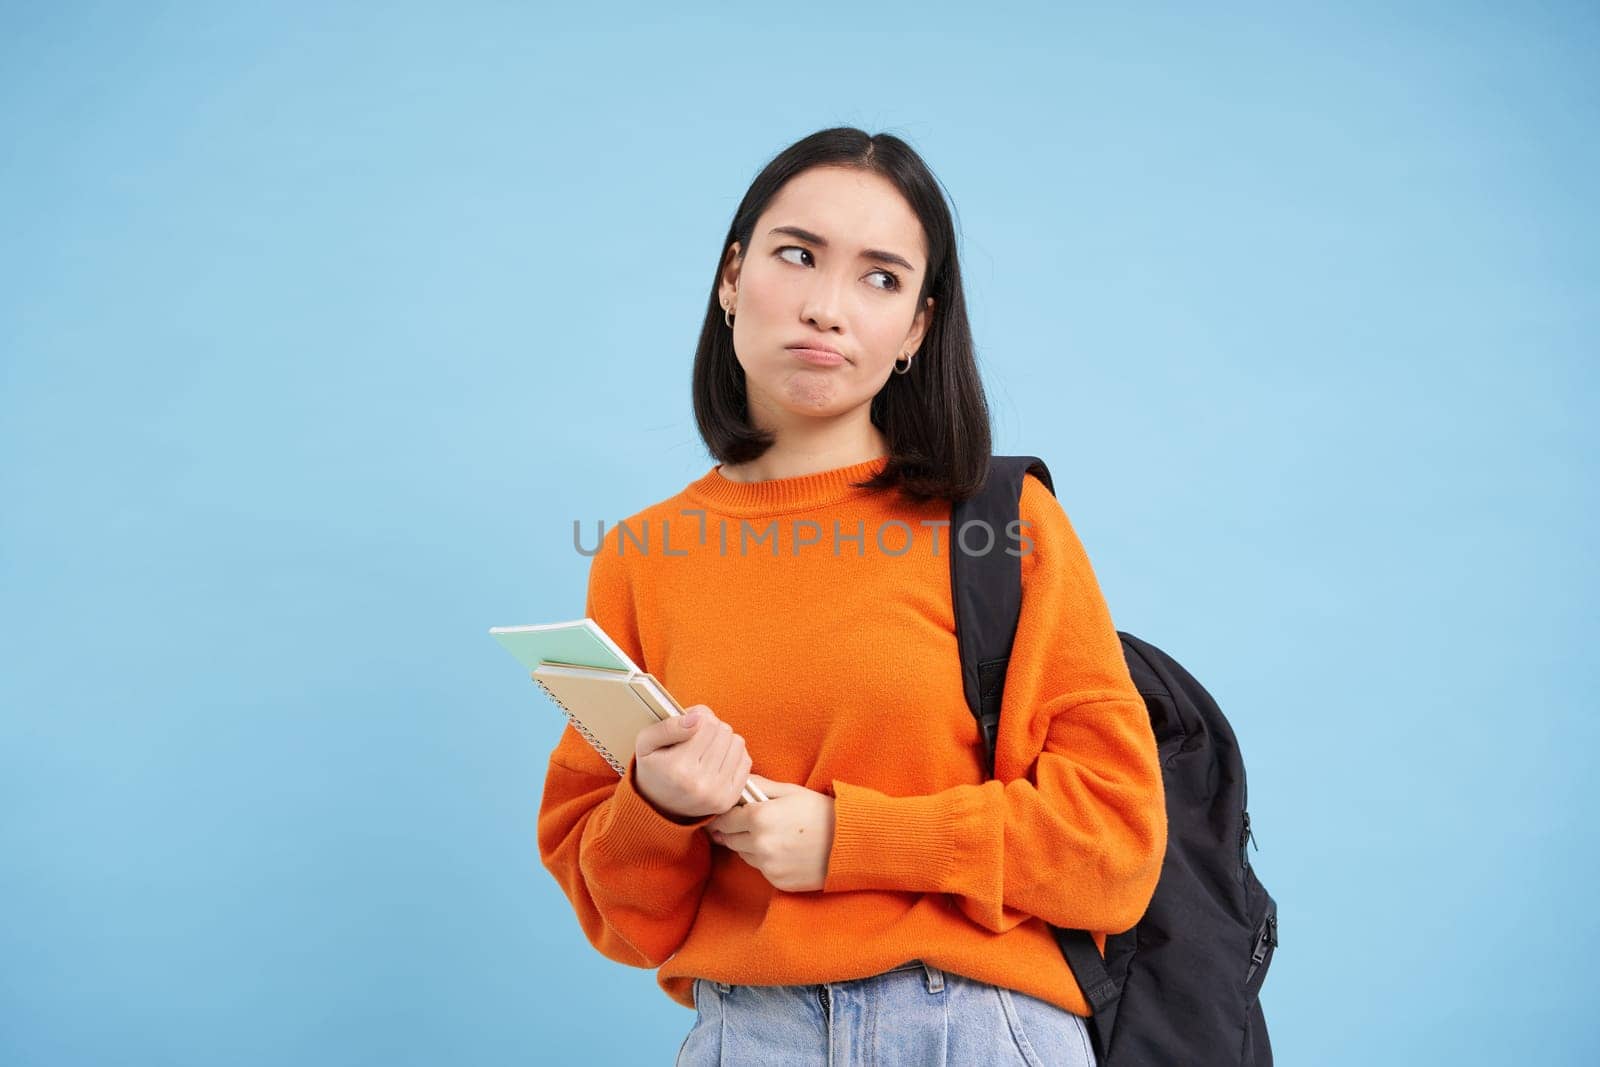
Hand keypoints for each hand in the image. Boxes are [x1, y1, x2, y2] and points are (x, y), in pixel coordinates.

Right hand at [633, 706, 751, 820]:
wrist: (657, 806)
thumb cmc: (653, 768)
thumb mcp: (646, 742)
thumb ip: (669, 726)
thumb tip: (698, 718)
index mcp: (678, 768)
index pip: (708, 723)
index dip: (699, 718)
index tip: (689, 725)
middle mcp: (699, 783)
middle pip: (724, 732)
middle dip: (712, 729)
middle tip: (697, 738)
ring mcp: (716, 794)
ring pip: (737, 743)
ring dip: (724, 741)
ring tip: (706, 749)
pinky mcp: (729, 799)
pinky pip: (745, 761)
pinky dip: (733, 756)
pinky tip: (717, 761)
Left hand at [707, 775, 834, 891]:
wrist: (850, 843)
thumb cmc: (821, 812)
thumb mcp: (791, 791)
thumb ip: (759, 786)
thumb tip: (739, 783)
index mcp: (759, 817)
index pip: (723, 819)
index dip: (723, 815)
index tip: (727, 813)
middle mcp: (759, 844)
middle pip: (729, 839)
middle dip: (735, 830)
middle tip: (750, 823)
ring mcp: (768, 866)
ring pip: (744, 855)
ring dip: (750, 846)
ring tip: (774, 835)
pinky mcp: (777, 881)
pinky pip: (761, 869)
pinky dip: (766, 861)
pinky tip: (784, 850)